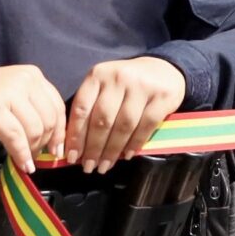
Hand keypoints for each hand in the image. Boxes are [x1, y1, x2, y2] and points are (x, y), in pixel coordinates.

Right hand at [0, 64, 67, 166]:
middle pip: (49, 119)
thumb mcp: (12, 100)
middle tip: (36, 156)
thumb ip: (33, 112)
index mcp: (33, 75)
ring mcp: (8, 92)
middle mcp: (25, 80)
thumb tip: (54, 140)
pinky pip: (15, 137)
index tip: (57, 150)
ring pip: (35, 129)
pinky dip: (21, 154)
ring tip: (25, 159)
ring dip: (32, 150)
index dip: (61, 131)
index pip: (57, 106)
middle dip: (46, 143)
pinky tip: (22, 165)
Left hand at [67, 57, 188, 173]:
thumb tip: (75, 147)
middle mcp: (118, 78)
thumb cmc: (126, 85)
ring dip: (112, 150)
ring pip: (123, 126)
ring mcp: (142, 86)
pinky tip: (127, 155)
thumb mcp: (104, 88)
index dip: (75, 136)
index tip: (71, 157)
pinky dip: (135, 143)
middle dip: (93, 148)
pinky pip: (146, 126)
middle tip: (88, 167)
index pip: (81, 109)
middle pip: (102, 120)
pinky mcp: (162, 96)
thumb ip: (90, 109)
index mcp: (98, 75)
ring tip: (105, 166)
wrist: (162, 69)